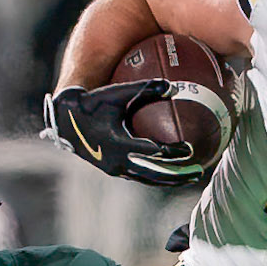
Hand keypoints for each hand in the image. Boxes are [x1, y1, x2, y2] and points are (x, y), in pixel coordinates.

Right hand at [42, 82, 200, 182]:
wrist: (66, 120)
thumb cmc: (93, 102)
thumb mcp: (117, 93)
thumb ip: (144, 89)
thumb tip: (173, 85)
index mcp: (118, 143)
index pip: (152, 152)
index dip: (172, 152)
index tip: (189, 148)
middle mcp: (117, 161)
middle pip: (155, 174)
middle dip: (178, 175)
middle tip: (200, 172)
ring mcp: (115, 169)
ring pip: (148, 179)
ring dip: (170, 180)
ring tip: (191, 177)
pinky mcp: (115, 170)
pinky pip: (141, 176)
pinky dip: (158, 176)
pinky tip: (173, 171)